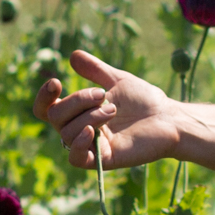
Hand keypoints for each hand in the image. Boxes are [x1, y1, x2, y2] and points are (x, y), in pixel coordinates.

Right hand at [34, 50, 185, 171]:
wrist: (169, 117)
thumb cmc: (145, 100)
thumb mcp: (117, 80)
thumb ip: (95, 70)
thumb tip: (73, 55)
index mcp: (79, 112)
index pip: (47, 109)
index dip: (44, 97)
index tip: (57, 82)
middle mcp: (81, 130)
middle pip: (56, 117)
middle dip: (77, 100)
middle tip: (104, 95)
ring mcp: (91, 146)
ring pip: (67, 133)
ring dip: (89, 116)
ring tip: (114, 110)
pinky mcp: (104, 159)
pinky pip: (76, 159)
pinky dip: (78, 144)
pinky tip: (92, 131)